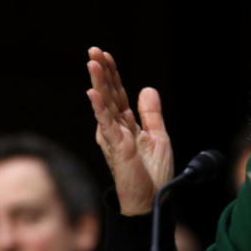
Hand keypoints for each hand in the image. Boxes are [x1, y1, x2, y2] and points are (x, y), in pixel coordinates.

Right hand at [86, 47, 173, 214]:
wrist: (153, 200)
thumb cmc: (152, 173)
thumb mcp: (157, 136)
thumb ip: (151, 113)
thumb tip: (146, 88)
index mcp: (125, 125)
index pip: (116, 94)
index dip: (112, 74)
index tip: (105, 55)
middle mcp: (115, 129)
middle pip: (108, 94)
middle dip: (102, 72)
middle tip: (94, 50)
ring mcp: (114, 137)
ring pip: (104, 105)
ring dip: (99, 83)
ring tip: (93, 63)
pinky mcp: (117, 148)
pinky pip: (107, 125)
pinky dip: (100, 108)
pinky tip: (93, 93)